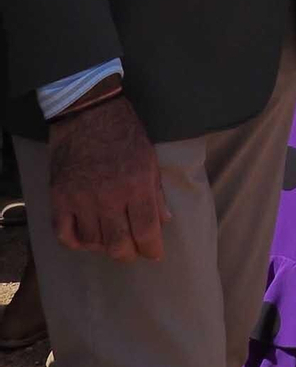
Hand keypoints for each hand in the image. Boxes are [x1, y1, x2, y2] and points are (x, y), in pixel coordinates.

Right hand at [47, 99, 169, 262]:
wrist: (88, 112)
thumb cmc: (124, 132)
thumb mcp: (149, 158)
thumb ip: (156, 192)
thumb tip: (165, 220)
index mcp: (137, 184)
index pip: (146, 230)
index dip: (152, 248)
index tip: (154, 254)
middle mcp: (109, 196)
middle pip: (119, 244)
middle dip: (130, 254)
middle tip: (133, 251)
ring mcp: (81, 198)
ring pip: (92, 242)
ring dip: (104, 246)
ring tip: (111, 240)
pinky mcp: (59, 197)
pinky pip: (64, 234)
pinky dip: (76, 242)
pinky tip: (86, 237)